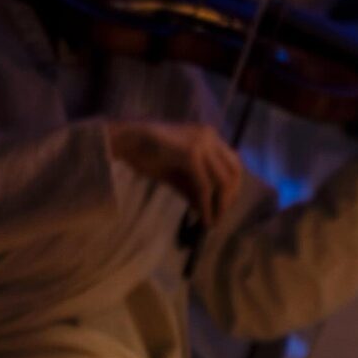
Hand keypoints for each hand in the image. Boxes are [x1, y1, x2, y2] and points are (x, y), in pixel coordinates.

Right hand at [107, 119, 245, 228]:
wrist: (124, 141)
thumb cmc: (146, 154)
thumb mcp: (177, 173)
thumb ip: (194, 187)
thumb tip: (206, 209)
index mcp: (209, 136)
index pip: (233, 164)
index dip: (233, 187)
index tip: (225, 206)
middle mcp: (210, 136)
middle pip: (234, 172)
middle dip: (230, 198)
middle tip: (220, 217)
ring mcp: (202, 143)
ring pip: (223, 181)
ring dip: (220, 205)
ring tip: (212, 221)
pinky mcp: (191, 154)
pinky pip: (204, 186)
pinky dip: (206, 205)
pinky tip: (203, 218)